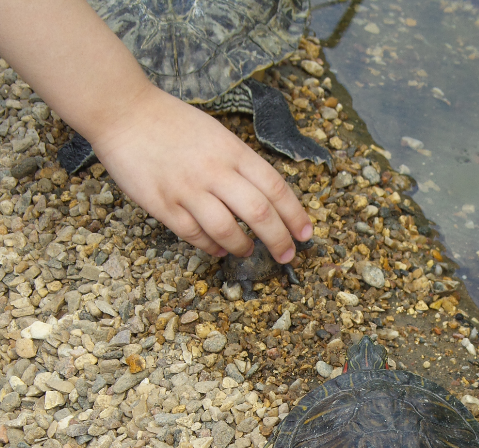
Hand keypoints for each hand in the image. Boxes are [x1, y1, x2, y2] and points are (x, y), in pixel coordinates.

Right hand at [91, 83, 312, 260]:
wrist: (124, 113)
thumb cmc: (173, 124)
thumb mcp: (217, 135)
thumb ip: (239, 165)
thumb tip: (264, 200)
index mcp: (232, 150)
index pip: (275, 188)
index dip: (294, 215)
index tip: (305, 235)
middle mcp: (214, 171)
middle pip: (258, 213)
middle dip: (278, 240)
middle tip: (287, 256)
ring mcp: (188, 189)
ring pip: (228, 230)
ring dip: (243, 247)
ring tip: (247, 252)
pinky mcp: (164, 205)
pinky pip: (195, 235)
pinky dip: (211, 246)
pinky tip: (219, 248)